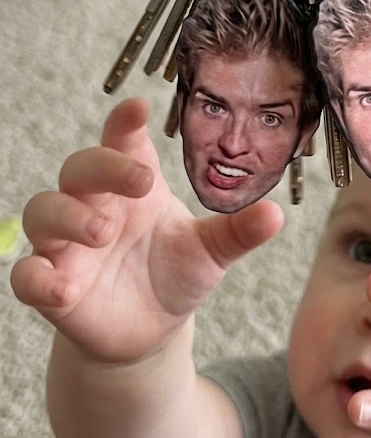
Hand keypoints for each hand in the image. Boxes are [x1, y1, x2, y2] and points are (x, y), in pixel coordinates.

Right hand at [11, 97, 282, 362]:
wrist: (149, 331)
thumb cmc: (175, 274)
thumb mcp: (211, 253)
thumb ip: (237, 232)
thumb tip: (277, 213)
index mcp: (133, 184)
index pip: (122, 141)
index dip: (124, 122)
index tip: (137, 106)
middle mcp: (95, 204)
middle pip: (80, 167)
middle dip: (104, 168)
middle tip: (141, 182)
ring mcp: (67, 244)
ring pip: (44, 211)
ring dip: (68, 217)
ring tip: (102, 233)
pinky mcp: (52, 285)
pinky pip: (26, 274)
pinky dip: (36, 277)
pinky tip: (61, 289)